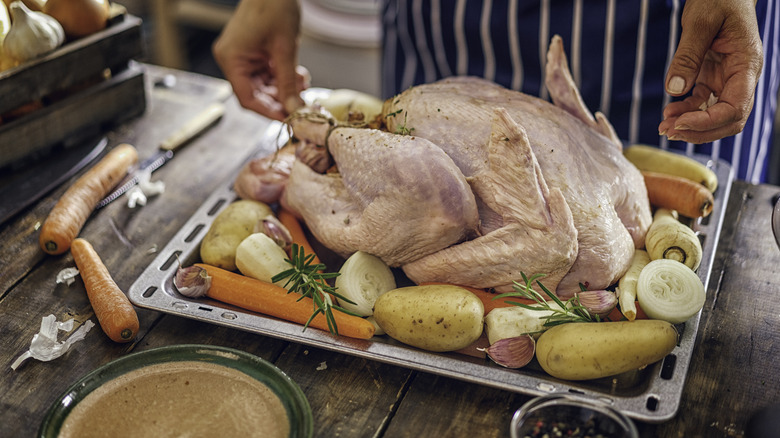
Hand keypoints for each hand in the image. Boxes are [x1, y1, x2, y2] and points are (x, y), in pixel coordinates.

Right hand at [212, 0, 309, 120]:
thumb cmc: (273, 6)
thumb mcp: (285, 49)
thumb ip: (288, 82)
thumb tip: (293, 109)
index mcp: (231, 59)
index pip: (247, 98)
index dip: (268, 111)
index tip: (288, 119)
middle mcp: (232, 60)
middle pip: (255, 94)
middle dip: (279, 100)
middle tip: (301, 106)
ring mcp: (242, 57)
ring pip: (263, 86)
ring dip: (283, 89)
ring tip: (302, 85)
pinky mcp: (252, 54)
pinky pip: (266, 74)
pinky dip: (282, 78)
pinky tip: (297, 76)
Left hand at [658, 0, 762, 143]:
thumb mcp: (700, 22)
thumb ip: (687, 56)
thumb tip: (674, 90)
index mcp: (747, 64)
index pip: (736, 108)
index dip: (708, 122)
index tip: (680, 123)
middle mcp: (741, 76)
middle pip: (729, 119)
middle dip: (699, 131)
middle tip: (668, 131)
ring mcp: (727, 79)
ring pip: (715, 115)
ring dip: (690, 125)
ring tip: (663, 126)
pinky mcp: (713, 77)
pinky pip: (702, 103)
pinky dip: (686, 112)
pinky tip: (668, 112)